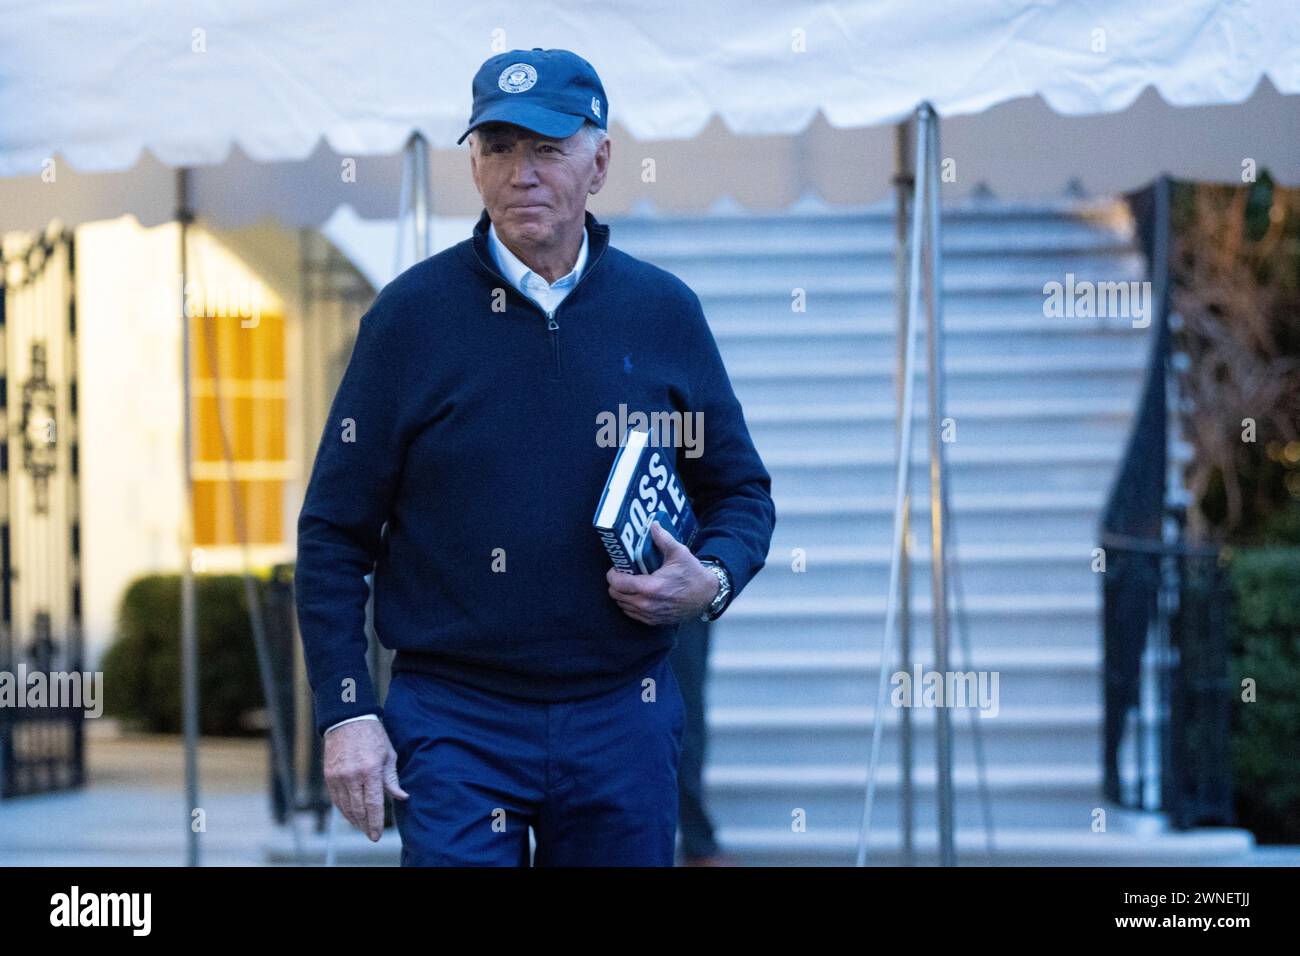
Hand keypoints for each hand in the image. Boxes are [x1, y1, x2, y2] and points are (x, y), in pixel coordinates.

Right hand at [323, 718, 408, 841]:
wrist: (348, 720)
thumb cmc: (372, 736)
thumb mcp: (388, 755)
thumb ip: (392, 779)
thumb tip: (402, 797)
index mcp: (370, 771)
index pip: (373, 805)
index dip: (375, 823)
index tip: (377, 835)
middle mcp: (352, 776)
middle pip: (358, 810)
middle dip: (365, 825)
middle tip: (370, 834)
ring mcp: (338, 777)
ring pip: (345, 807)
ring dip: (354, 820)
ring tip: (362, 827)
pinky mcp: (329, 776)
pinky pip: (336, 800)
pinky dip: (343, 810)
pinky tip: (350, 815)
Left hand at [606, 521, 720, 625]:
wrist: (706, 596)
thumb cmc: (693, 574)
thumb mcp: (679, 553)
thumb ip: (663, 539)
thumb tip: (653, 525)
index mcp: (651, 587)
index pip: (617, 583)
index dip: (613, 573)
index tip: (618, 566)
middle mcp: (647, 604)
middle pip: (615, 594)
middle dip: (616, 582)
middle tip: (624, 573)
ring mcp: (649, 615)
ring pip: (621, 605)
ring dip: (622, 593)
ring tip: (631, 582)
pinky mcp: (652, 621)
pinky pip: (631, 613)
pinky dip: (630, 603)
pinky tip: (638, 594)